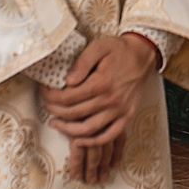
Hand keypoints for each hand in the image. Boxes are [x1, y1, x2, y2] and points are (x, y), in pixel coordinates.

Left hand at [44, 34, 160, 177]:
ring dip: (68, 129)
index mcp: (102, 82)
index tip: (44, 92)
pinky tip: (79, 140)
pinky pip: (108, 136)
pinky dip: (92, 142)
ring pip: (88, 129)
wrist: (143, 55)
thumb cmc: (119, 50)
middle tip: (46, 105)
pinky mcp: (127, 116)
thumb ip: (82, 62)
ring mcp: (120, 111)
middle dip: (55, 111)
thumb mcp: (99, 47)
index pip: (68, 97)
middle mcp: (111, 100)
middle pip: (74, 114)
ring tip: (56, 123)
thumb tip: (67, 81)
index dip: (51, 97)